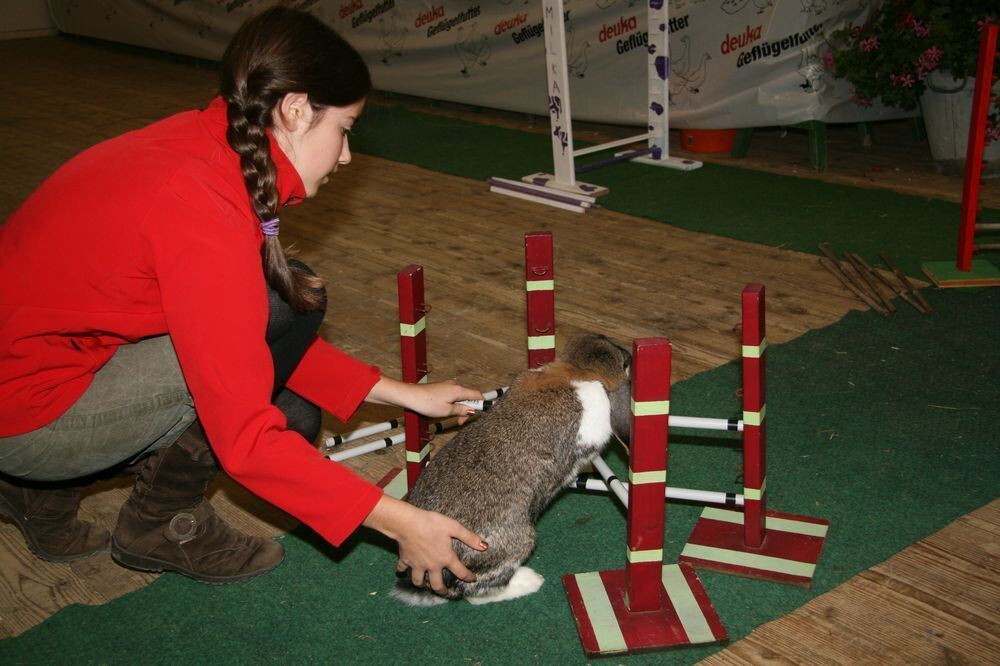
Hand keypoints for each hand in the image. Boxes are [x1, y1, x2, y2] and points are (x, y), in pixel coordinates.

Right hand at [363, 495, 486, 594]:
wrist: (407, 523)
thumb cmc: (431, 523)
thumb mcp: (453, 527)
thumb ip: (469, 537)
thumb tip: (485, 547)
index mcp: (446, 558)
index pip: (460, 572)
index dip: (468, 576)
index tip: (472, 579)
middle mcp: (432, 565)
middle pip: (437, 585)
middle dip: (442, 591)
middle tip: (445, 593)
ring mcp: (417, 565)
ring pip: (418, 581)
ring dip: (422, 584)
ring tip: (424, 584)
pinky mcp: (405, 560)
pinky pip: (402, 569)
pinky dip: (402, 571)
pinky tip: (402, 570)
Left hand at [367, 377, 483, 424]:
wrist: (410, 396)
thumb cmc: (427, 403)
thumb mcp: (447, 411)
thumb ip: (461, 410)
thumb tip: (472, 410)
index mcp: (458, 390)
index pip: (477, 395)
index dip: (481, 404)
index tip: (480, 414)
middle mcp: (454, 386)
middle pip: (468, 397)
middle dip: (467, 410)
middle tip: (460, 421)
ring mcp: (447, 386)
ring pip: (460, 398)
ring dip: (459, 408)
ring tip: (451, 417)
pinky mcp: (441, 389)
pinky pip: (452, 396)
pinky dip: (452, 405)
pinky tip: (445, 411)